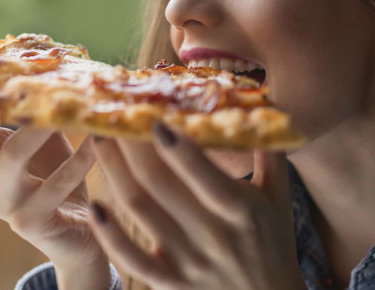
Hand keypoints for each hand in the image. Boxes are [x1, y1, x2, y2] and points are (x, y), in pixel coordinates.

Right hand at [0, 99, 109, 288]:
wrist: (81, 233)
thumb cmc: (59, 175)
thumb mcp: (41, 137)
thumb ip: (29, 109)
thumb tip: (40, 62)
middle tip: (12, 82)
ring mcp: (6, 203)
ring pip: (12, 156)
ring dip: (39, 127)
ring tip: (64, 109)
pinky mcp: (32, 222)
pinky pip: (54, 185)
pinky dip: (79, 160)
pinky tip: (97, 143)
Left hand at [90, 124, 306, 289]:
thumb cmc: (273, 242)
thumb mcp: (278, 196)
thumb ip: (269, 150)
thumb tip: (263, 102)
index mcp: (240, 209)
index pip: (204, 175)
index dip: (178, 148)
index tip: (154, 119)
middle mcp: (213, 235)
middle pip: (159, 184)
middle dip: (131, 146)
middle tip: (113, 113)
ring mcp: (188, 261)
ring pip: (139, 211)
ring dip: (114, 172)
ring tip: (101, 140)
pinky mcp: (170, 282)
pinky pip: (132, 260)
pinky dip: (110, 236)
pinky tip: (95, 207)